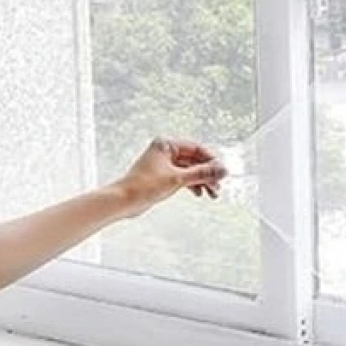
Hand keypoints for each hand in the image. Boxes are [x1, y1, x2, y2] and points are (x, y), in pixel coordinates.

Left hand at [112, 137, 226, 217]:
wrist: (123, 201)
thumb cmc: (144, 186)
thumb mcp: (177, 179)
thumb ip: (202, 174)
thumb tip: (223, 170)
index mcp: (166, 144)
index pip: (196, 148)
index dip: (211, 160)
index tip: (221, 172)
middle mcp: (165, 151)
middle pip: (194, 159)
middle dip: (207, 173)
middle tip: (218, 186)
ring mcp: (164, 164)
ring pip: (189, 170)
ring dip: (201, 181)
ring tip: (212, 194)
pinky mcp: (162, 176)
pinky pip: (182, 177)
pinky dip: (192, 184)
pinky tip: (199, 194)